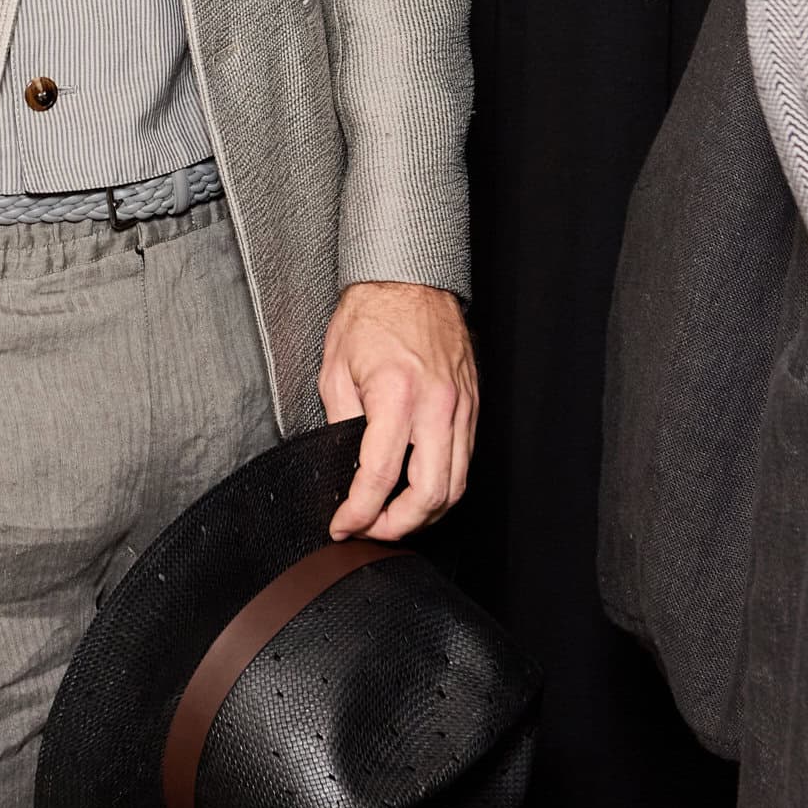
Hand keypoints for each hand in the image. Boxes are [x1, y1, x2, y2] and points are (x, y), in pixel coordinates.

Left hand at [318, 280, 477, 541]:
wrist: (408, 278)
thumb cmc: (370, 315)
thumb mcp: (335, 369)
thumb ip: (342, 423)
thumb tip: (346, 467)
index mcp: (396, 396)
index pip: (379, 476)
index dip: (359, 512)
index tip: (343, 525)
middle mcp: (436, 406)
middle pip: (430, 495)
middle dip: (398, 526)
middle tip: (370, 530)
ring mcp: (460, 407)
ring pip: (455, 485)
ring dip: (425, 513)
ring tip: (394, 518)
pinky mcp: (472, 405)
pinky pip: (465, 461)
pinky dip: (444, 486)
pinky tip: (420, 489)